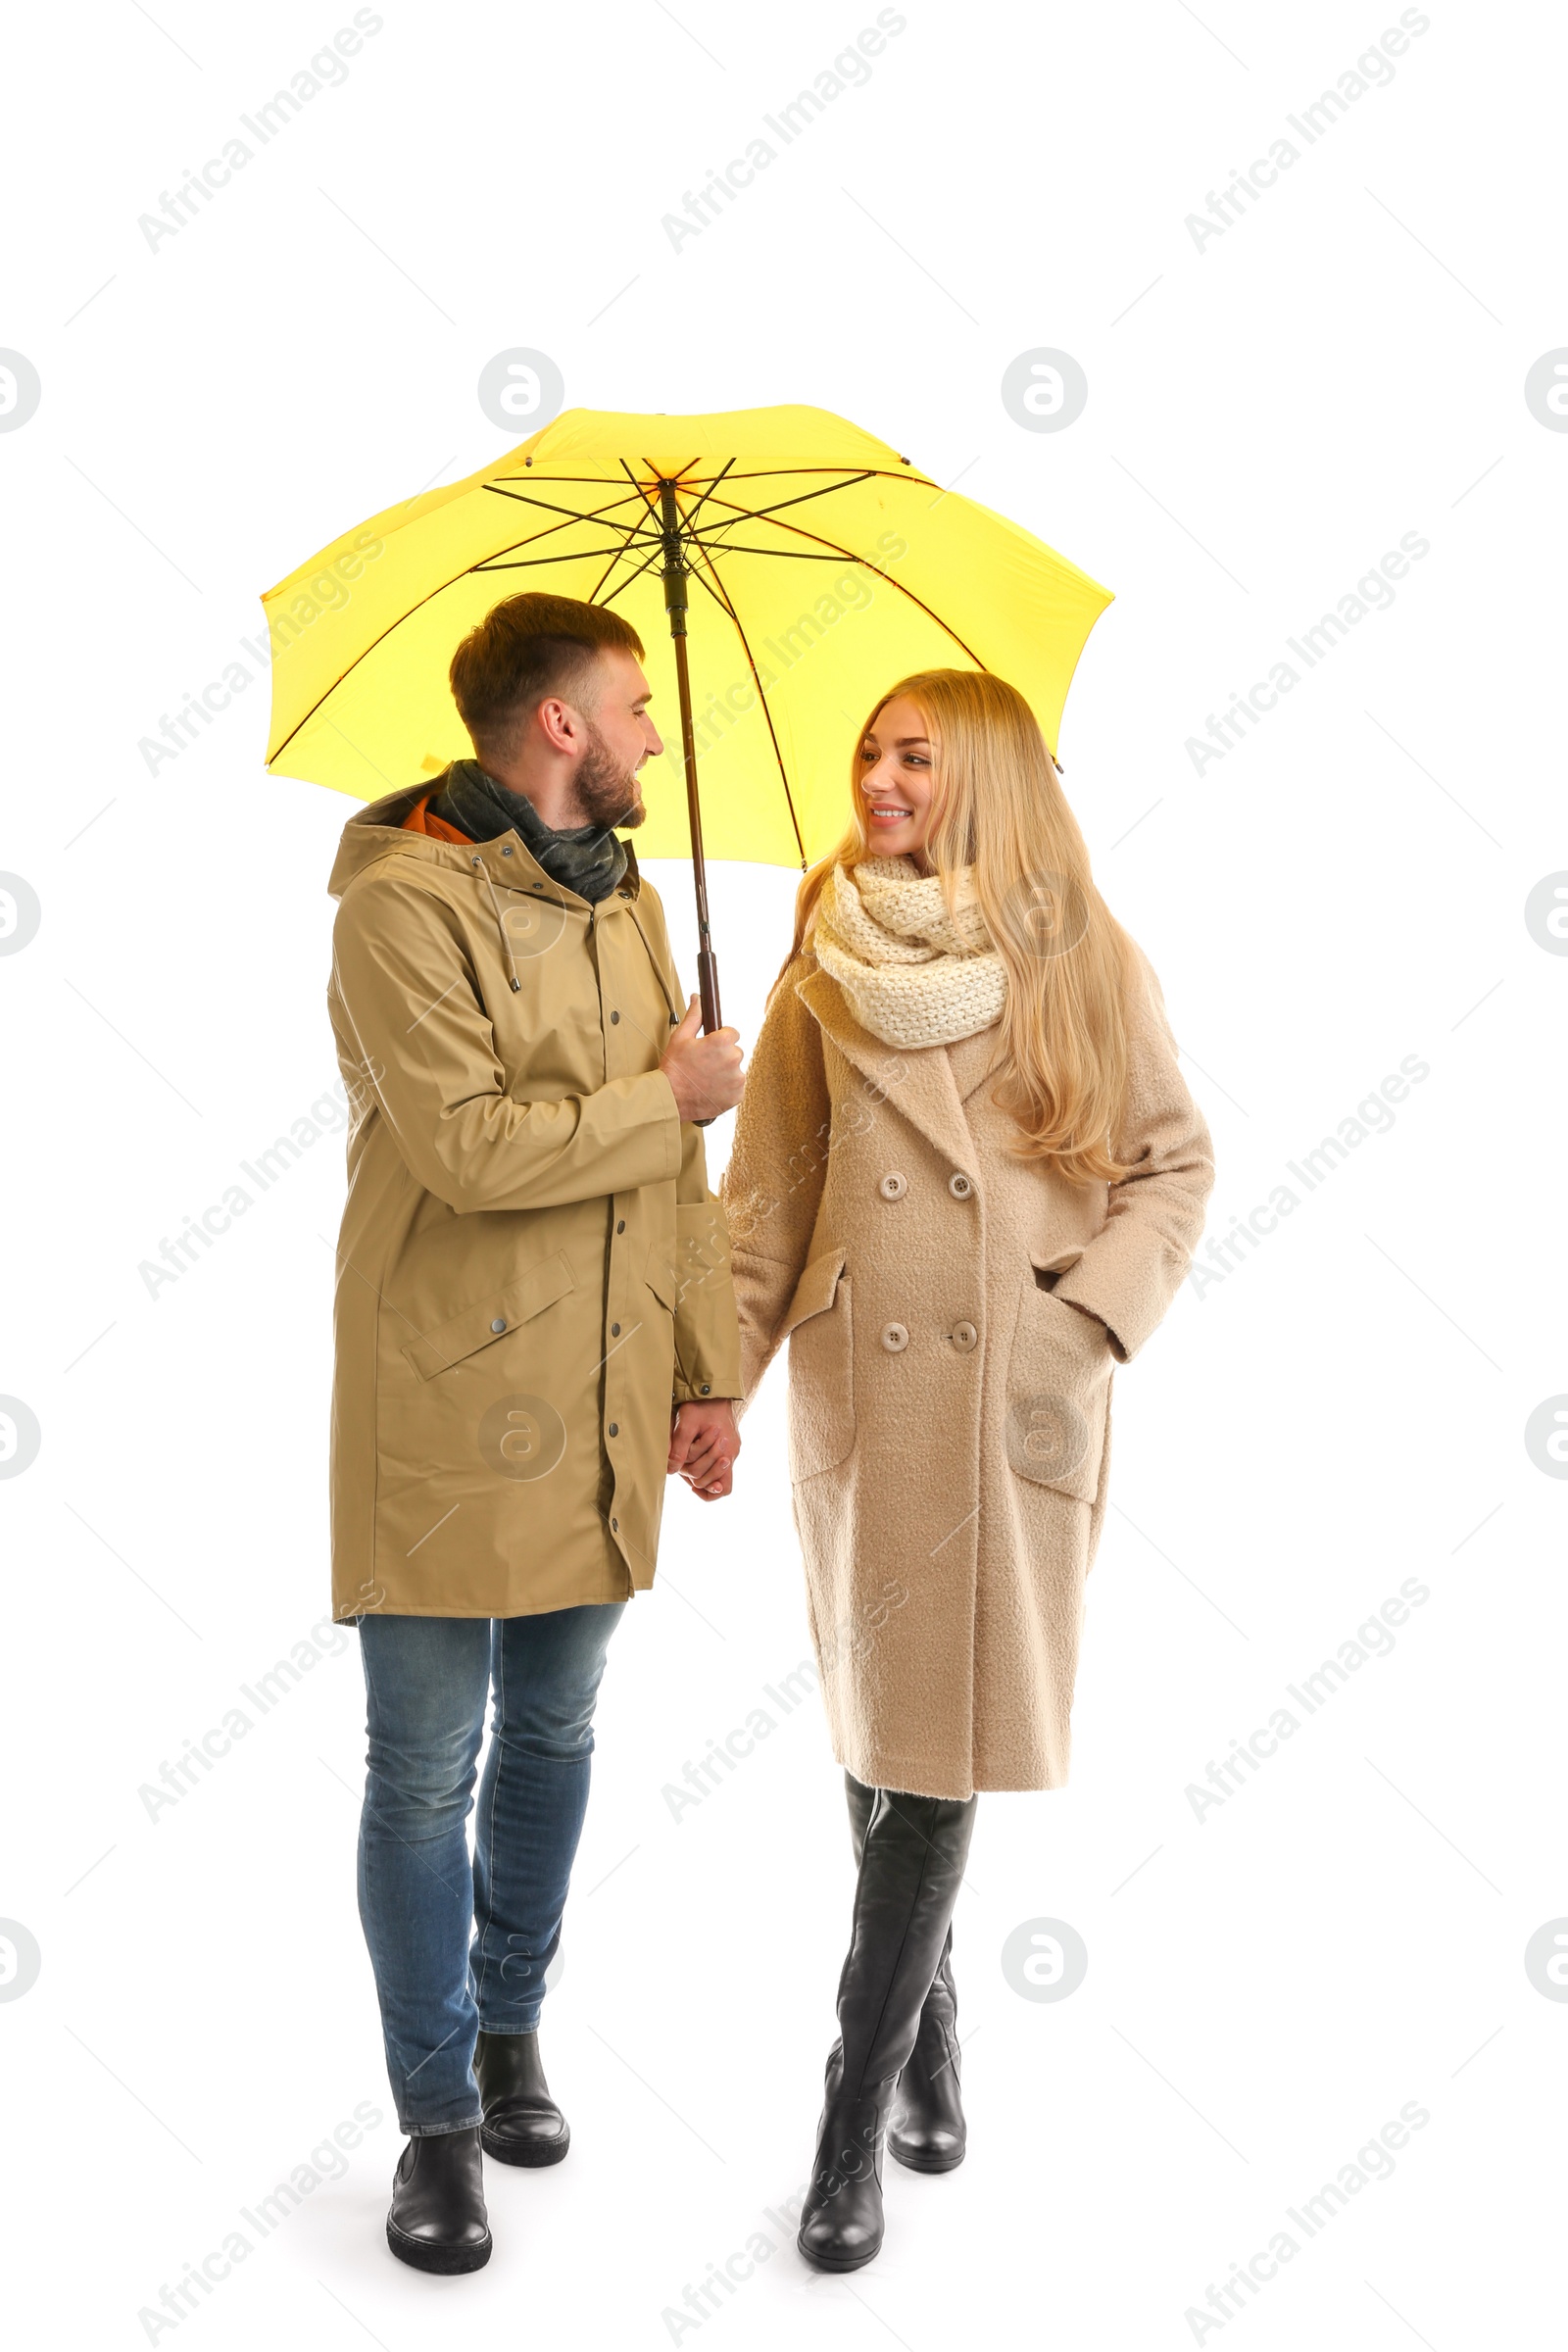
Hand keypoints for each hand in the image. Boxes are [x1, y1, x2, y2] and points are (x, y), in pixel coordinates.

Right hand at [660, 997, 744, 1121]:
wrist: (671, 1098)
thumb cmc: (674, 1068)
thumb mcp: (681, 1037)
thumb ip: (694, 1016)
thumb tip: (698, 998)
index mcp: (722, 1042)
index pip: (733, 1033)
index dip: (720, 1039)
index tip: (710, 1047)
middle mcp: (733, 1059)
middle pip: (735, 1052)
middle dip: (723, 1056)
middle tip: (704, 1064)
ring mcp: (737, 1079)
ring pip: (736, 1070)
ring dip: (725, 1072)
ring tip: (706, 1078)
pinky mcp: (737, 1095)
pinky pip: (736, 1087)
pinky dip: (727, 1088)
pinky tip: (711, 1089)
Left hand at [667, 1399, 739, 1498]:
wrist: (714, 1388)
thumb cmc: (701, 1405)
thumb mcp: (686, 1424)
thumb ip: (679, 1448)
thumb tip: (671, 1471)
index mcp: (726, 1451)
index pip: (723, 1488)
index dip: (707, 1492)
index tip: (692, 1485)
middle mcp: (732, 1453)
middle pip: (714, 1481)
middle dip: (697, 1475)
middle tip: (683, 1463)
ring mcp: (731, 1449)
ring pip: (715, 1473)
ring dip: (699, 1468)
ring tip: (687, 1457)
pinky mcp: (728, 1443)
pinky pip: (718, 1462)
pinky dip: (705, 1463)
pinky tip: (692, 1457)